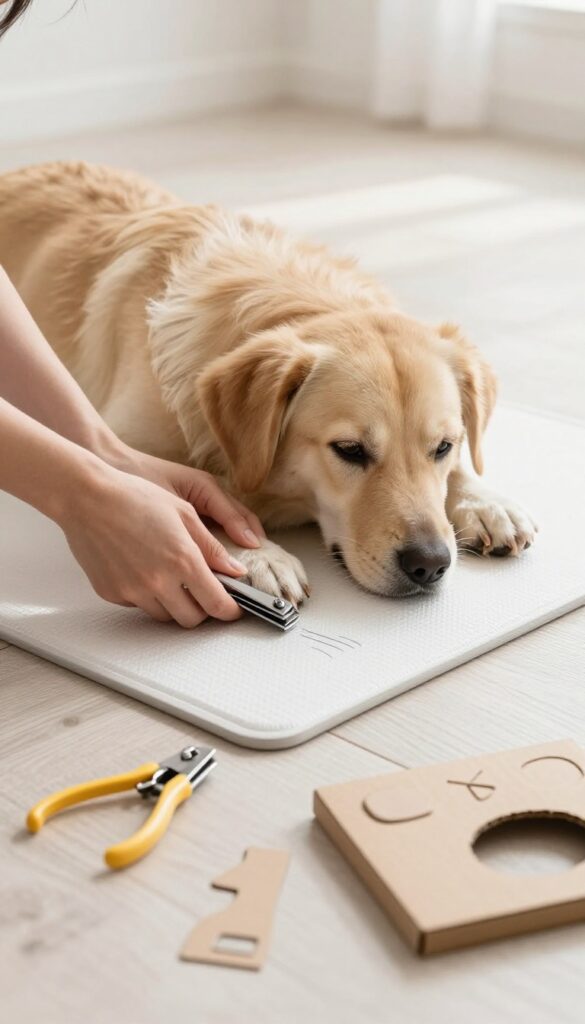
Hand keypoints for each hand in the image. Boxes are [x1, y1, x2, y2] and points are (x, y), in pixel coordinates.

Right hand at [58, 458, 259, 627]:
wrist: (86, 497)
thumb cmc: (135, 497)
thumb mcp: (184, 513)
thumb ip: (212, 546)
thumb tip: (235, 571)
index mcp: (183, 560)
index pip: (216, 604)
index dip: (229, 610)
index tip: (232, 608)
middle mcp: (159, 582)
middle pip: (191, 619)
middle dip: (202, 610)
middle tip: (202, 593)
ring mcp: (133, 590)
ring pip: (164, 615)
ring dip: (173, 603)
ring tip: (169, 577)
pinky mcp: (111, 593)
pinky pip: (137, 605)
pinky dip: (146, 595)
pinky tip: (141, 570)